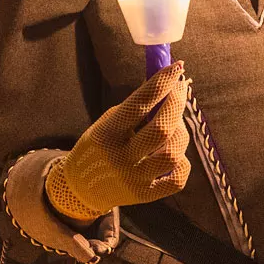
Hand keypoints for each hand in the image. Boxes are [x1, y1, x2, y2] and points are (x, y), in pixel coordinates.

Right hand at [45, 63, 191, 220]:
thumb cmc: (98, 147)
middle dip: (176, 103)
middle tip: (180, 89)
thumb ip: (134, 109)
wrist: (80, 188)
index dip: (160, 84)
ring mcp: (134, 180)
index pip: (138, 105)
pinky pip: (178, 178)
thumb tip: (167, 85)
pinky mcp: (146, 195)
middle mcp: (120, 158)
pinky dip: (182, 162)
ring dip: (180, 133)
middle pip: (161, 129)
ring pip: (173, 153)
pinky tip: (174, 153)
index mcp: (106, 134)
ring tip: (174, 125)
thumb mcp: (106, 123)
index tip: (176, 67)